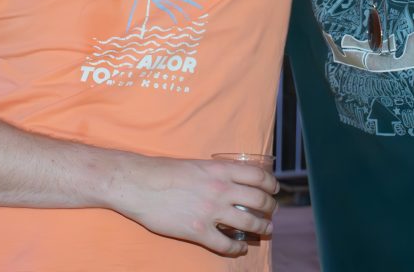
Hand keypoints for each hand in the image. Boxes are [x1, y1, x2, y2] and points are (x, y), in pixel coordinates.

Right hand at [112, 154, 278, 256]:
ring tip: (265, 230)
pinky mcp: (198, 231)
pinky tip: (239, 248)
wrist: (139, 184)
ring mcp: (211, 211)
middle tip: (272, 213)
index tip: (274, 190)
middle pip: (259, 201)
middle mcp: (221, 190)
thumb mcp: (197, 165)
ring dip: (261, 228)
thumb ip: (217, 173)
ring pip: (248, 223)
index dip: (271, 185)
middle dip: (271, 209)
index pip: (259, 176)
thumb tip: (231, 180)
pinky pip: (225, 244)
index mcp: (221, 170)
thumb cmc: (164, 172)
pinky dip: (237, 248)